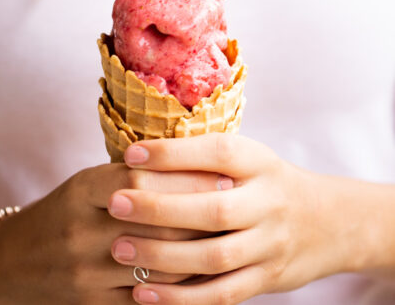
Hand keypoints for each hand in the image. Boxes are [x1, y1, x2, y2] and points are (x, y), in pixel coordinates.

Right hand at [0, 162, 224, 303]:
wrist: (13, 263)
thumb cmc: (61, 213)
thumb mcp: (85, 183)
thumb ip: (126, 175)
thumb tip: (185, 162)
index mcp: (82, 190)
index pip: (143, 178)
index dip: (186, 176)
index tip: (222, 173)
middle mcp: (82, 230)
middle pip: (157, 222)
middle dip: (202, 213)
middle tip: (238, 204)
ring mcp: (86, 272)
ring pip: (158, 264)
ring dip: (197, 253)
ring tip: (230, 238)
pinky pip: (146, 300)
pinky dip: (178, 289)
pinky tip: (203, 276)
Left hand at [108, 134, 351, 303]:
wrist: (327, 220)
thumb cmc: (266, 181)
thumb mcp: (247, 156)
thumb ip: (204, 157)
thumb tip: (141, 153)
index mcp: (258, 163)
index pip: (216, 153)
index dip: (173, 154)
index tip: (131, 155)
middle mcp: (267, 202)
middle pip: (213, 208)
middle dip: (160, 207)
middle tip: (116, 204)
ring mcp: (269, 244)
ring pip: (215, 256)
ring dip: (163, 256)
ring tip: (120, 250)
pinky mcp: (267, 278)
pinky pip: (222, 293)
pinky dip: (181, 298)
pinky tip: (143, 293)